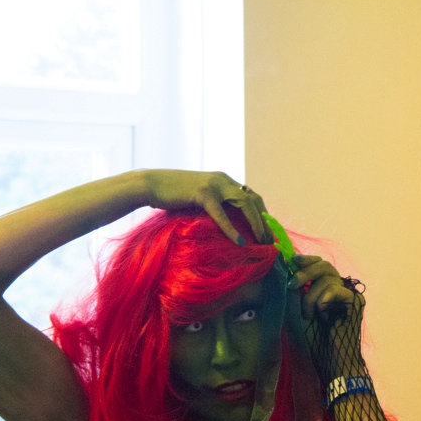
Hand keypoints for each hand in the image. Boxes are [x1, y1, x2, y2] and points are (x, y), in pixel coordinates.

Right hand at [141, 169, 270, 243]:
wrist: (150, 185)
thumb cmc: (172, 195)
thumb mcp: (199, 198)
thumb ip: (215, 205)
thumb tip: (229, 223)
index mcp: (224, 180)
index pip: (251, 195)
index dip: (262, 213)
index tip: (268, 230)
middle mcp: (223, 179)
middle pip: (253, 199)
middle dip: (264, 220)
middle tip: (270, 239)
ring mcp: (214, 185)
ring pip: (244, 203)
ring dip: (256, 223)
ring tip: (261, 241)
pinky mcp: (203, 193)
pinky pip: (222, 214)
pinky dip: (232, 229)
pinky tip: (239, 242)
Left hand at [287, 255, 366, 375]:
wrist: (330, 361)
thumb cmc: (314, 341)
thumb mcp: (297, 311)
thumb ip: (294, 292)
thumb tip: (286, 268)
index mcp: (327, 290)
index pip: (320, 265)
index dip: (307, 260)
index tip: (292, 262)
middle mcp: (340, 290)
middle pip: (325, 266)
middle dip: (305, 273)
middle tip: (292, 285)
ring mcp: (349, 295)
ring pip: (328, 278)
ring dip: (312, 296)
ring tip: (309, 315)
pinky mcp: (356, 302)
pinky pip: (337, 289)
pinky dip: (324, 298)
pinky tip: (322, 314)